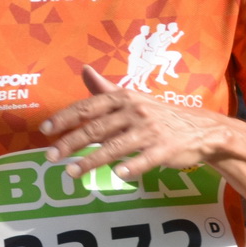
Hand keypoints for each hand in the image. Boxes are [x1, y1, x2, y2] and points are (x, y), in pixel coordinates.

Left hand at [40, 66, 230, 182]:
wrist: (200, 129)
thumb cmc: (159, 115)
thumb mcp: (133, 98)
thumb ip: (106, 89)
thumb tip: (84, 70)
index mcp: (124, 98)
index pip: (87, 107)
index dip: (65, 118)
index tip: (45, 130)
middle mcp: (134, 111)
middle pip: (96, 128)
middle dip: (70, 143)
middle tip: (50, 156)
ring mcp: (150, 130)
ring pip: (114, 147)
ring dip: (90, 160)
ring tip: (71, 172)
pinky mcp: (164, 149)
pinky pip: (144, 159)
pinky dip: (131, 167)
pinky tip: (117, 176)